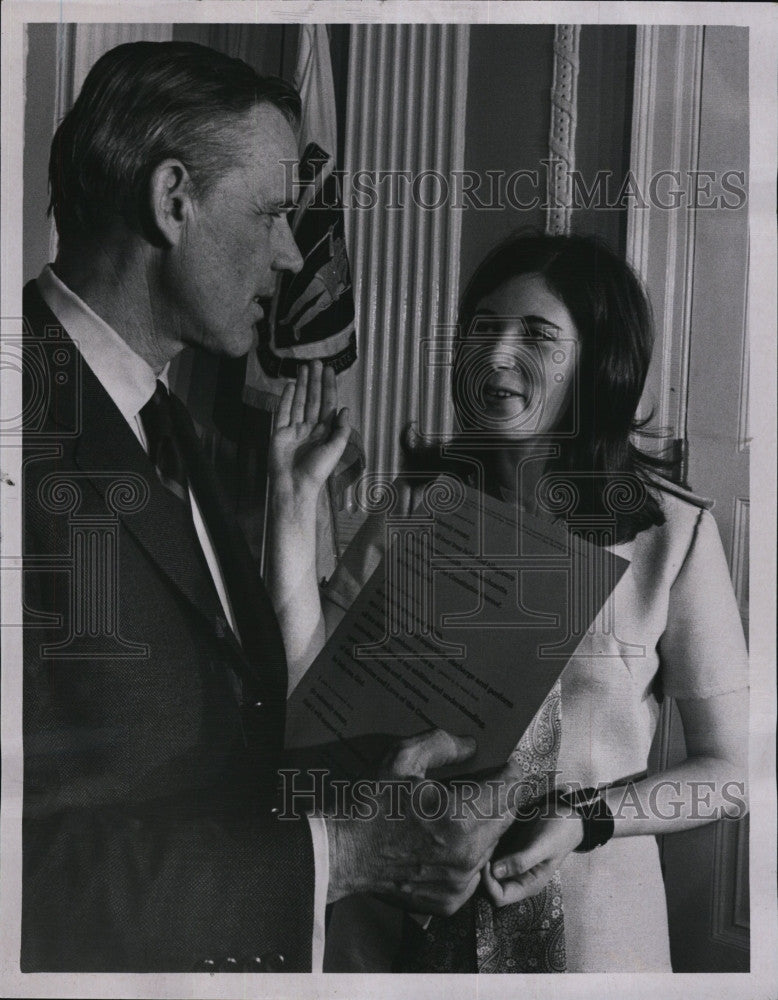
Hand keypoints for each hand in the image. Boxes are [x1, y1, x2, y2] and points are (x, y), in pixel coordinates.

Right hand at [268, 360, 350, 511]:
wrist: (294, 484)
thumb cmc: (317, 470)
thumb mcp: (335, 449)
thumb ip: (341, 429)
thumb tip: (345, 408)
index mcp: (325, 431)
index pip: (328, 403)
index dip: (329, 386)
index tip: (329, 370)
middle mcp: (311, 427)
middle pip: (314, 399)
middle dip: (315, 381)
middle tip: (315, 362)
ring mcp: (295, 429)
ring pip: (299, 402)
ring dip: (302, 385)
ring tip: (303, 368)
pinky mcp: (280, 432)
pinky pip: (284, 411)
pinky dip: (286, 398)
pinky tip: (290, 385)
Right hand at [326, 729, 525, 916]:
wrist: (341, 852)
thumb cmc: (370, 803)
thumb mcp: (401, 758)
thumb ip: (441, 744)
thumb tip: (472, 746)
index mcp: (460, 818)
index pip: (508, 790)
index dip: (509, 773)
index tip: (506, 764)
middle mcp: (468, 855)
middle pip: (505, 818)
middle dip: (500, 798)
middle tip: (485, 783)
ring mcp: (460, 883)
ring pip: (492, 845)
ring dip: (485, 826)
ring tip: (462, 809)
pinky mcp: (450, 901)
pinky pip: (474, 871)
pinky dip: (468, 854)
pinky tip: (447, 839)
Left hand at [481, 804, 582, 906]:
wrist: (565, 814)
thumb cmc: (558, 832)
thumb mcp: (543, 846)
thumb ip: (521, 861)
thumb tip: (495, 872)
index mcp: (529, 885)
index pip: (500, 897)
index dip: (489, 884)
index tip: (486, 862)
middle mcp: (519, 879)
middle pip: (491, 887)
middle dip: (483, 874)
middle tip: (480, 853)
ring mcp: (513, 866)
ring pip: (490, 873)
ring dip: (484, 862)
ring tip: (482, 845)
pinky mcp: (510, 852)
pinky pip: (493, 858)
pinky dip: (487, 852)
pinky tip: (486, 840)